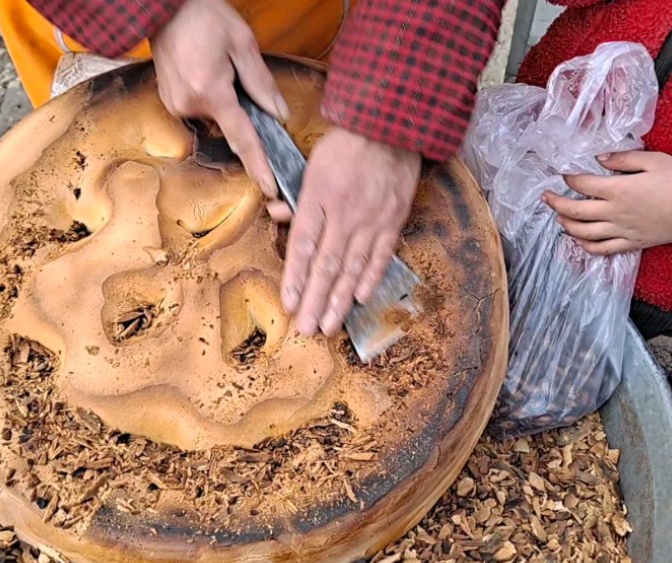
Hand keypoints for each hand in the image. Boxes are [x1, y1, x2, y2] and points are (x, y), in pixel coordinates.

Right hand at [151, 0, 286, 196]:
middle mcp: (189, 104)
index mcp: (210, 91)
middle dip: (239, 107)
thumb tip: (278, 114)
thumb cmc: (204, 15)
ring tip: (215, 64)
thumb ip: (261, 83)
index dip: (259, 164)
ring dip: (223, 99)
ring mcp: (175, 105)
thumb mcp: (242, 42)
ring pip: (215, 116)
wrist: (165, 5)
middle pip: (230, 124)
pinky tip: (205, 70)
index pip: (242, 138)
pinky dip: (210, 97)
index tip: (270, 187)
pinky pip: (200, 109)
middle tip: (234, 71)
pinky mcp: (169, 102)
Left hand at [268, 127, 420, 336]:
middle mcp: (344, 213)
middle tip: (307, 329)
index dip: (296, 278)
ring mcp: (372, 219)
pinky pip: (382, 254)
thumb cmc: (343, 145)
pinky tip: (360, 298)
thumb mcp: (310, 165)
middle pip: (326, 265)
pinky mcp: (394, 218)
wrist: (389, 125)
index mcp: (318, 198)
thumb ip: (296, 197)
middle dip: (316, 301)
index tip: (290, 304)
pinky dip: (371, 277)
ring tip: (330, 325)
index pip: (303, 246)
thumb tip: (277, 215)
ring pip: (353, 267)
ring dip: (341, 299)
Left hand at [542, 151, 671, 254]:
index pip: (583, 185)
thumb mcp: (654, 160)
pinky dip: (586, 246)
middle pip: (575, 211)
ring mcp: (622, 230)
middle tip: (545, 197)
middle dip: (556, 204)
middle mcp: (615, 212)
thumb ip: (623, 159)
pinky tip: (579, 241)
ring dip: (566, 226)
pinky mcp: (632, 243)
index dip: (569, 179)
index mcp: (618, 189)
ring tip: (558, 219)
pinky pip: (603, 249)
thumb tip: (599, 158)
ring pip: (584, 233)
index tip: (562, 175)